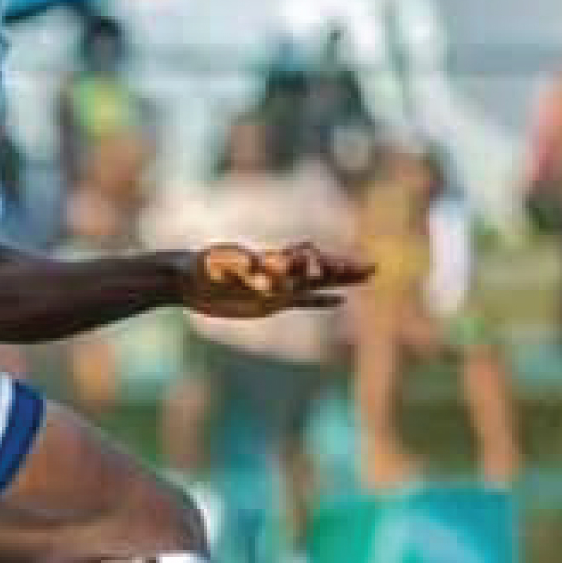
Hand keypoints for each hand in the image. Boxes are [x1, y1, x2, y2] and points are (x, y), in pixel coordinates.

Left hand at [183, 241, 369, 319]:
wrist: (188, 279)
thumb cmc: (200, 269)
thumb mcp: (219, 267)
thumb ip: (238, 265)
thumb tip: (255, 264)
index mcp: (270, 262)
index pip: (303, 260)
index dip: (318, 263)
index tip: (331, 266)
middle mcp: (279, 272)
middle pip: (318, 270)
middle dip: (344, 269)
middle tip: (372, 267)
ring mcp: (278, 287)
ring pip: (317, 284)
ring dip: (340, 280)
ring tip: (367, 275)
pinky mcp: (271, 302)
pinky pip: (302, 302)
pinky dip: (320, 301)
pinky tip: (339, 300)